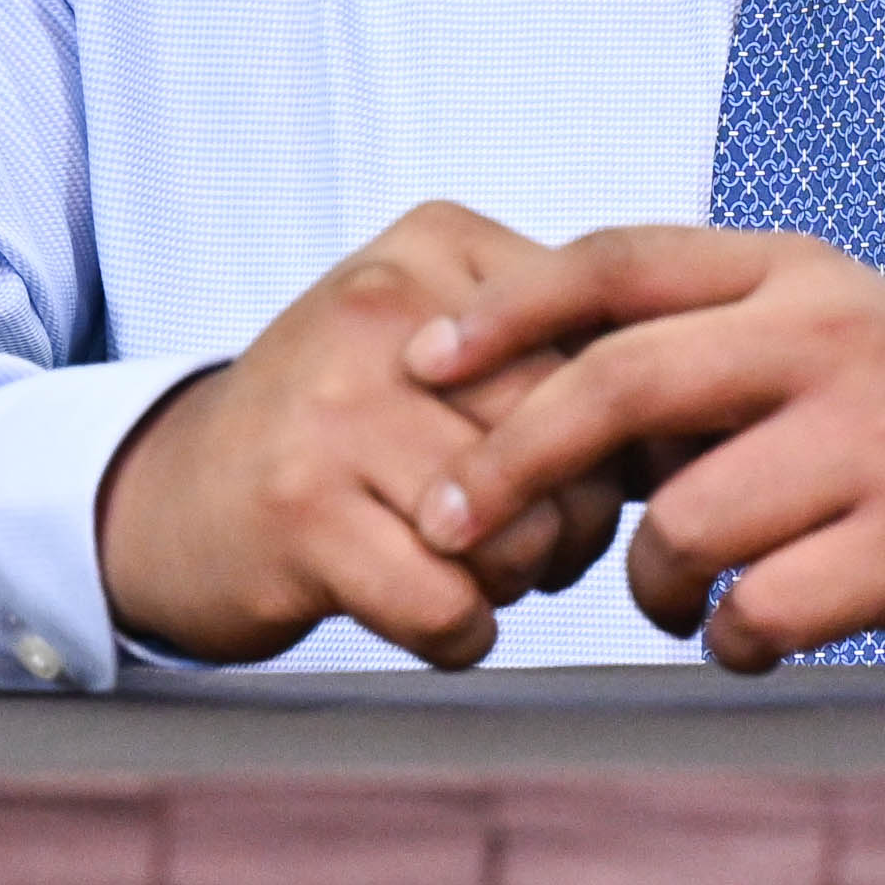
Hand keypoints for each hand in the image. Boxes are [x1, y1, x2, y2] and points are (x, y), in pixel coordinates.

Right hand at [94, 202, 632, 666]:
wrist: (173, 496)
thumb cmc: (344, 432)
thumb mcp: (442, 346)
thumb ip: (561, 357)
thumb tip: (712, 426)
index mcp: (436, 247)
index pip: (607, 344)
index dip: (623, 436)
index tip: (589, 474)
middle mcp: (382, 307)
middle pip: (574, 441)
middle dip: (575, 520)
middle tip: (531, 544)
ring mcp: (334, 407)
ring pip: (521, 531)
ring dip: (514, 582)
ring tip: (466, 569)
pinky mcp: (299, 510)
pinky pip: (451, 607)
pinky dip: (459, 637)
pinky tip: (425, 615)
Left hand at [398, 227, 884, 666]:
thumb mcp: (824, 334)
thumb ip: (699, 346)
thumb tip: (530, 390)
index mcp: (792, 274)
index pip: (616, 264)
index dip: (504, 309)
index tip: (416, 360)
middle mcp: (829, 339)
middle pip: (620, 383)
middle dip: (512, 458)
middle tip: (451, 522)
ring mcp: (875, 442)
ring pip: (684, 518)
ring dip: (649, 581)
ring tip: (674, 599)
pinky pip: (762, 611)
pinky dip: (727, 642)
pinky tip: (744, 640)